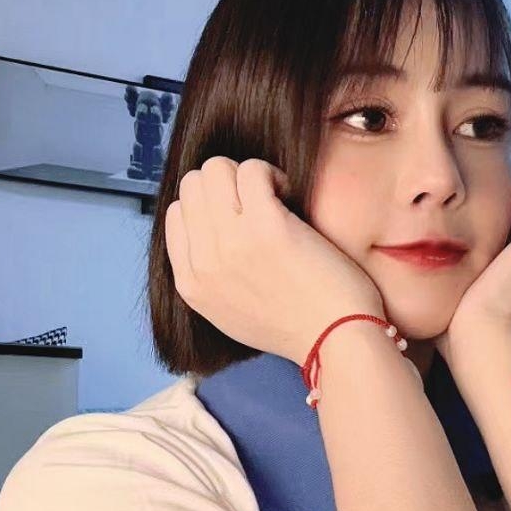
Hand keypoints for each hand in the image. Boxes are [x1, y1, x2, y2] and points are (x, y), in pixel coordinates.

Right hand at [165, 157, 384, 367]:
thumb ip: (210, 275)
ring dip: (248, 174)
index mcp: (191, 284)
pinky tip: (288, 196)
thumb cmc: (295, 324)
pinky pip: (252, 170)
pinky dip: (272, 174)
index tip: (239, 217)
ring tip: (274, 198)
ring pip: (216, 170)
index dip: (209, 204)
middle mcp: (204, 263)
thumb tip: (207, 228)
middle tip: (258, 203)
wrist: (335, 340)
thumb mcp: (229, 312)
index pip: (176, 213)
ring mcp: (231, 243)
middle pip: (193, 185)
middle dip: (225, 183)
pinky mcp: (267, 227)